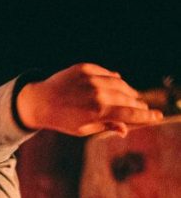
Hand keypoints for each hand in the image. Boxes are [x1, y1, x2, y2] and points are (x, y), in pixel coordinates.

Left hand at [16, 63, 162, 136]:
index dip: (145, 115)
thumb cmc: (62, 120)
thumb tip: (124, 129)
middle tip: (143, 108)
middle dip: (137, 104)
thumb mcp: (83, 129)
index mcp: (98, 111)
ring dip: (127, 92)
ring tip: (132, 98)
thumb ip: (106, 127)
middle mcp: (97, 93)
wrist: (40, 101)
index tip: (157, 116)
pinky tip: (118, 83)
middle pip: (127, 97)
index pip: (129, 113)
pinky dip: (114, 80)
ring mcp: (92, 78)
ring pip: (119, 84)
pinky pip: (107, 74)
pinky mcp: (85, 68)